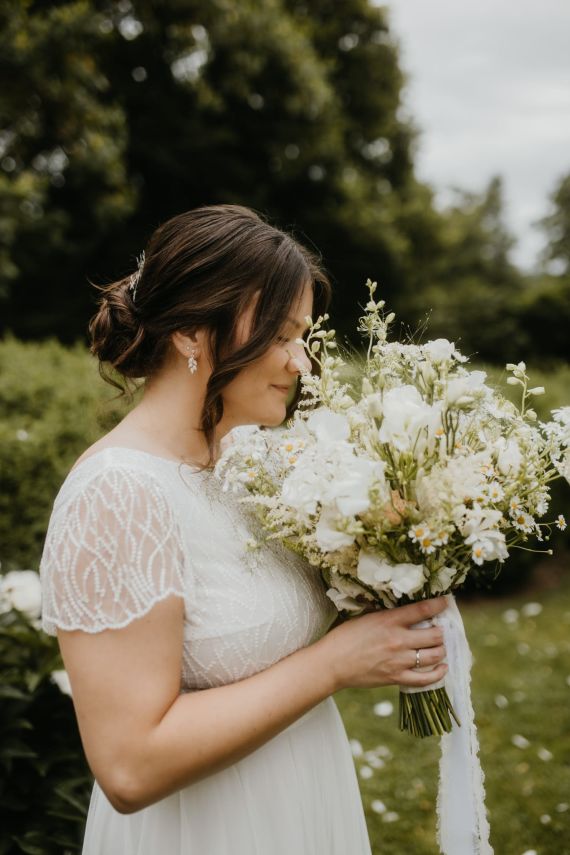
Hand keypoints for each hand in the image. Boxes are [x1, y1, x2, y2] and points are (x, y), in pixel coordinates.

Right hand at [322, 597, 447, 691]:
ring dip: (441, 650)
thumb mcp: (367, 617)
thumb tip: (406, 611)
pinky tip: (442, 668)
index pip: (423, 610)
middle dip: (441, 631)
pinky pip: (425, 679)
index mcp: (389, 620)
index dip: (439, 605)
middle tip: (440, 629)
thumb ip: (388, 615)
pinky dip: (438, 673)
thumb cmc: (345, 637)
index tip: (446, 602)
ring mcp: (399, 661)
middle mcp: (398, 640)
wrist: (332, 663)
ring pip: (434, 655)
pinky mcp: (396, 678)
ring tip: (440, 646)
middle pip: (435, 635)